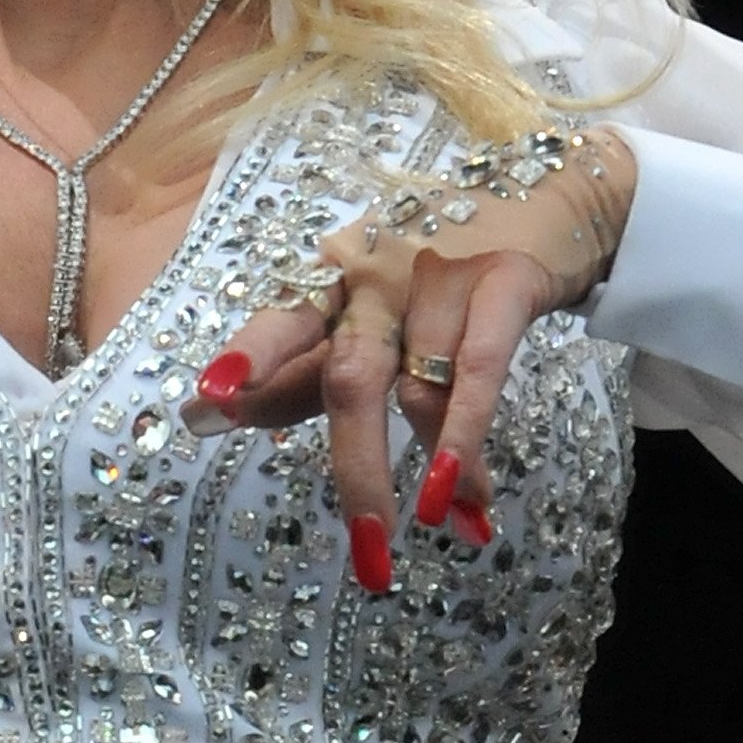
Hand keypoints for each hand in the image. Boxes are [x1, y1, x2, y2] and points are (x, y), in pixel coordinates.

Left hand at [189, 127, 635, 591]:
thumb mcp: (359, 315)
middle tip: (369, 549)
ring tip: (445, 525)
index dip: (248, 362)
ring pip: (420, 385)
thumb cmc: (431, 268)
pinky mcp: (503, 279)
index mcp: (330, 283)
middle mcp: (375, 278)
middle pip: (350, 376)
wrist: (545, 194)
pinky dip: (469, 432)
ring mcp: (438, 275)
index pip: (281, 322)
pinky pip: (480, 366)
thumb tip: (198, 416)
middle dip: (357, 467)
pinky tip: (469, 491)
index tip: (204, 405)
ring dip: (435, 465)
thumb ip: (293, 371)